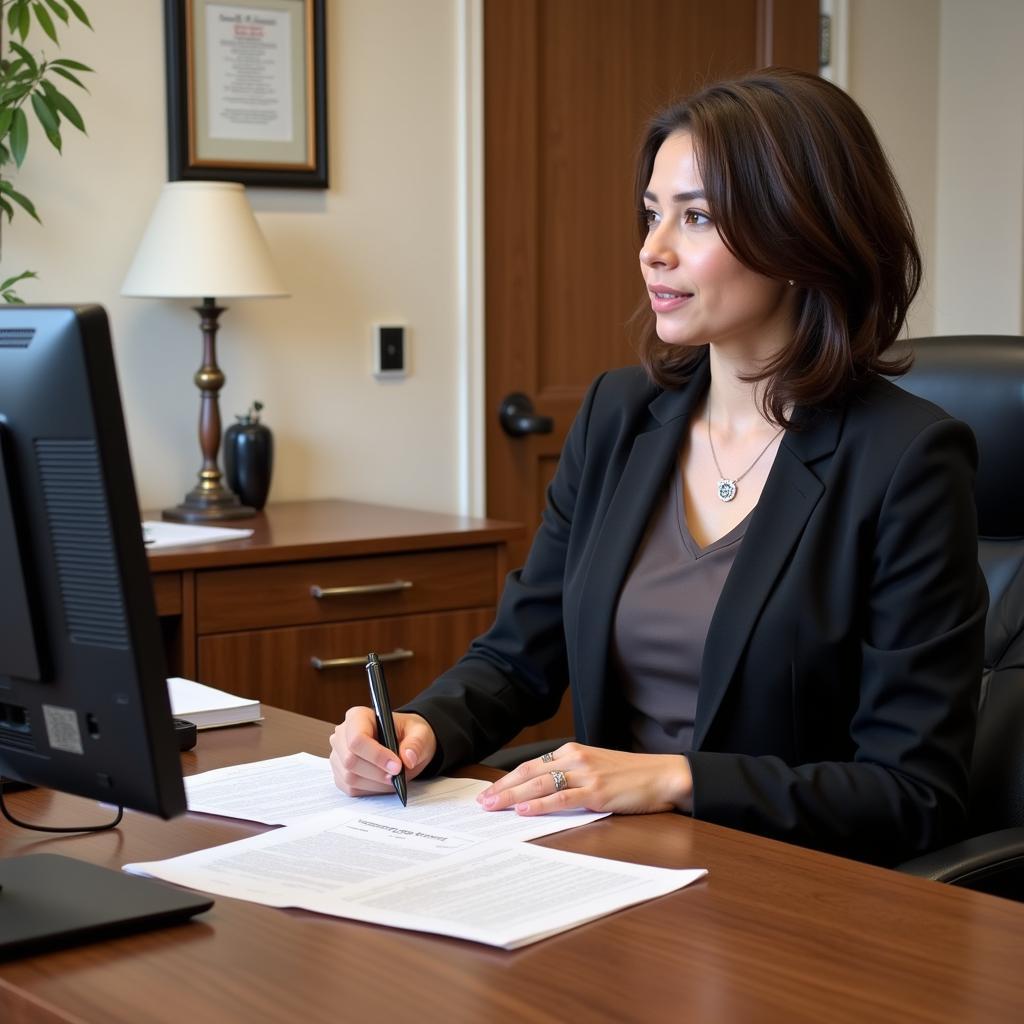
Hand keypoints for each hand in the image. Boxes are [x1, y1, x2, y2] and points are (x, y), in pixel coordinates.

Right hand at [329, 706, 436, 796]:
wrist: (404, 744)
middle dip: (377, 772)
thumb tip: (408, 758)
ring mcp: (338, 755)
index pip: (357, 739)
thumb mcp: (420, 733)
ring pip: (350, 777)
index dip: (376, 755)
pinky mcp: (340, 773)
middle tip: (398, 775)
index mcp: (358, 716)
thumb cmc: (408, 734)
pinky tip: (384, 782)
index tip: (397, 765)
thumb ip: (416, 744)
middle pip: (350, 760)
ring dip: (376, 783)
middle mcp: (343, 734)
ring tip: (394, 778)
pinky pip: (350, 789)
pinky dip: (370, 789)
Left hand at [476, 742, 692, 815]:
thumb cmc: (630, 775)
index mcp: (572, 752)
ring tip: (493, 807)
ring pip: (540, 785)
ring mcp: (585, 775)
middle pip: (529, 774)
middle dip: (502, 788)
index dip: (507, 779)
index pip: (530, 766)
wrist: (662, 774)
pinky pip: (562, 799)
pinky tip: (524, 811)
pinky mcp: (596, 792)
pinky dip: (541, 805)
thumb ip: (570, 776)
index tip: (489, 792)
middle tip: (481, 803)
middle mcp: (575, 759)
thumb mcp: (595, 768)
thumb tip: (541, 793)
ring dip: (513, 797)